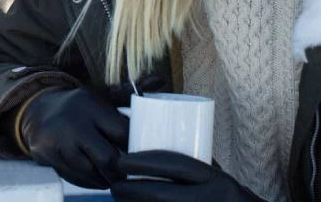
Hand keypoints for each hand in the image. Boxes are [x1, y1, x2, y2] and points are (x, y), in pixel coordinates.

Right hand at [19, 86, 128, 188]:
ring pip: (87, 171)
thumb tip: (148, 142)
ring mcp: (55, 138)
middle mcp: (71, 121)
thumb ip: (118, 119)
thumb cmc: (78, 109)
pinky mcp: (43, 152)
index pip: (121, 133)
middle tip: (124, 178)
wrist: (36, 108)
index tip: (139, 160)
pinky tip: (91, 178)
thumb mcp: (97, 102)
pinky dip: (84, 181)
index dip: (133, 150)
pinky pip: (70, 175)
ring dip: (101, 180)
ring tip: (108, 179)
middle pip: (106, 158)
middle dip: (118, 172)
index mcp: (90, 104)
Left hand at [111, 150, 264, 200]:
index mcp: (219, 181)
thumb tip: (148, 145)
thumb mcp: (218, 179)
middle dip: (131, 191)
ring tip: (118, 198)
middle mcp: (214, 200)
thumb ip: (192, 167)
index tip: (121, 160)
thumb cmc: (227, 199)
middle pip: (161, 195)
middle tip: (114, 186)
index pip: (177, 165)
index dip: (144, 162)